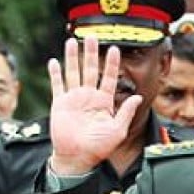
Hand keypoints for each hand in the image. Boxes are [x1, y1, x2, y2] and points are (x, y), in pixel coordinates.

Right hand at [46, 36, 142, 174]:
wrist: (77, 158)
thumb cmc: (99, 148)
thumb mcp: (118, 130)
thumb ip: (126, 112)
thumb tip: (138, 97)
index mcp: (104, 102)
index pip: (109, 78)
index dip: (112, 64)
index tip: (114, 49)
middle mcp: (89, 97)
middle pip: (90, 69)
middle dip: (92, 53)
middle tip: (93, 36)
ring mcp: (74, 99)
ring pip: (73, 72)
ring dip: (73, 57)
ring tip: (73, 41)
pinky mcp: (60, 103)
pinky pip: (57, 85)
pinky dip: (55, 73)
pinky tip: (54, 61)